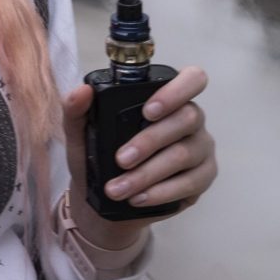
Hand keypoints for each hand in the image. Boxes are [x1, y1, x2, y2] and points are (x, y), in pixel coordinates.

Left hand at [61, 66, 215, 248]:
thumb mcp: (80, 134)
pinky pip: (190, 183)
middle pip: (187, 118)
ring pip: (185, 154)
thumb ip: (77, 110)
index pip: (192, 79)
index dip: (176, 91)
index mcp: (165, 99)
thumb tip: (82, 90)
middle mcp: (190, 119)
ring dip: (148, 173)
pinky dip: (160, 192)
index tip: (148, 111)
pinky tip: (138, 198)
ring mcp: (200, 148)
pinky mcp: (202, 178)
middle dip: (150, 140)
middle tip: (121, 159)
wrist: (104, 200)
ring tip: (118, 188)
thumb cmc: (97, 157)